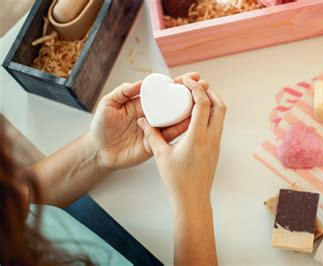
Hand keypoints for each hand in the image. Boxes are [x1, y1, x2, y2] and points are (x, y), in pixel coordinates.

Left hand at [89, 73, 207, 170]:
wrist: (99, 151)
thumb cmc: (101, 127)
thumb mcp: (108, 104)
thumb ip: (123, 92)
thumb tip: (141, 83)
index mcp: (145, 103)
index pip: (165, 91)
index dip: (179, 83)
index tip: (193, 76)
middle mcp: (154, 115)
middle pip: (176, 103)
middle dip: (192, 94)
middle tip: (205, 86)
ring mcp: (157, 129)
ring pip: (178, 118)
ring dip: (192, 110)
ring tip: (205, 101)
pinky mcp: (157, 143)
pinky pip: (172, 135)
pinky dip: (183, 128)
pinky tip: (194, 121)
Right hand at [138, 77, 224, 265]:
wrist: (193, 200)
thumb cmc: (177, 181)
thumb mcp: (161, 156)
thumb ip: (151, 135)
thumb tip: (142, 121)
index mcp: (198, 137)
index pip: (204, 104)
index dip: (197, 89)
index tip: (188, 81)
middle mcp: (211, 138)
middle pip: (220, 106)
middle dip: (209, 92)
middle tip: (195, 87)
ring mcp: (216, 144)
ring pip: (221, 116)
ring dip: (211, 104)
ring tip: (195, 99)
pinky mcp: (216, 150)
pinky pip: (217, 126)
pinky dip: (210, 116)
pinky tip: (196, 118)